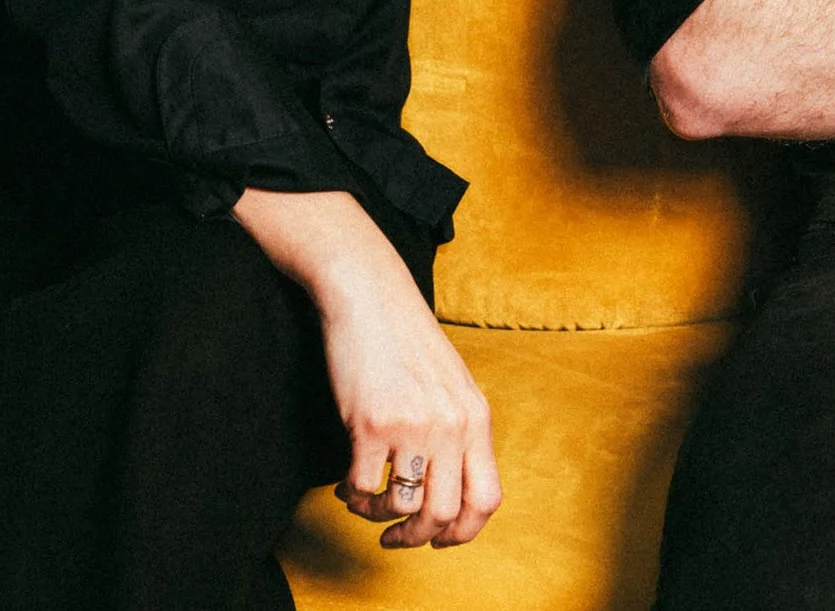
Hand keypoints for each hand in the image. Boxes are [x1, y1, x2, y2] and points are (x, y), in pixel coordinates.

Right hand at [322, 270, 502, 548]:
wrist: (369, 295)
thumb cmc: (406, 339)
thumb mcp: (452, 384)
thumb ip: (459, 430)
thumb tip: (452, 489)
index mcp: (477, 417)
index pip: (488, 498)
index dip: (464, 532)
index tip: (440, 539)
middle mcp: (451, 425)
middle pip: (446, 514)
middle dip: (418, 536)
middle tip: (397, 537)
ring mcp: (412, 425)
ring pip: (403, 507)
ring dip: (379, 517)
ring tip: (366, 504)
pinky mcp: (370, 422)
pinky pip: (363, 486)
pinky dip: (352, 495)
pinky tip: (347, 484)